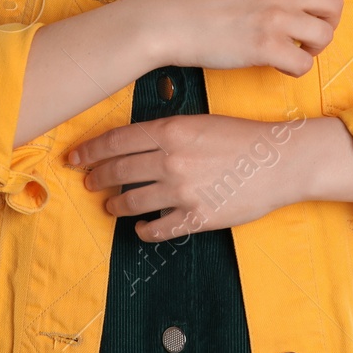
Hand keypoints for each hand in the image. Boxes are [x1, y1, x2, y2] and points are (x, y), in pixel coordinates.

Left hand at [65, 113, 303, 240]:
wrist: (278, 161)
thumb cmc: (241, 137)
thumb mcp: (199, 122)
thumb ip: (165, 133)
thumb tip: (133, 143)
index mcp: (170, 131)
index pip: (115, 142)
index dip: (89, 151)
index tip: (74, 157)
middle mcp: (171, 160)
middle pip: (117, 172)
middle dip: (97, 178)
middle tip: (89, 183)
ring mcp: (182, 191)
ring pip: (131, 203)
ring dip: (116, 206)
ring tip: (112, 207)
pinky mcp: (196, 218)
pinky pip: (157, 229)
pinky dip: (144, 230)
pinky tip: (142, 227)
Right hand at [147, 0, 352, 75]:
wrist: (169, 21)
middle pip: (333, 2)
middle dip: (330, 19)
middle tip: (315, 26)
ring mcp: (274, 18)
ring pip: (324, 35)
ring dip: (315, 45)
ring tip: (298, 47)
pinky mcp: (265, 48)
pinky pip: (304, 64)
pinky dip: (297, 67)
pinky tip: (281, 63)